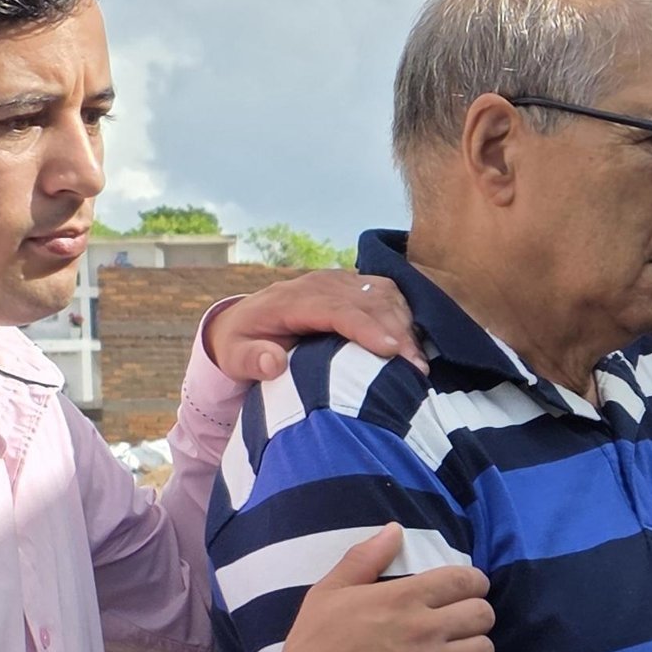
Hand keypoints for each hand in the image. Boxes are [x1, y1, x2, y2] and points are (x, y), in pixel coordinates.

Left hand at [200, 272, 423, 383]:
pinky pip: (387, 293)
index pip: (335, 308)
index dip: (366, 327)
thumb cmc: (242, 345)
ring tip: (418, 363)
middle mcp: (319, 284)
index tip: (391, 351)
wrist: (245, 323)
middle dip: (397, 332)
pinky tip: (414, 344)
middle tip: (417, 370)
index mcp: (290, 300)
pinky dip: (405, 315)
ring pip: (383, 293)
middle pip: (368, 299)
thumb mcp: (233, 357)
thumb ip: (251, 360)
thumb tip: (273, 362)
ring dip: (406, 324)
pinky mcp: (353, 287)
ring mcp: (338, 282)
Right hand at [280, 526, 498, 651]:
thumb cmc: (315, 644)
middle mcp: (426, 628)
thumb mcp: (329, 591)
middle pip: (483, 613)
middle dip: (476, 614)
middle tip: (460, 622)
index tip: (467, 589)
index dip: (474, 582)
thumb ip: (365, 557)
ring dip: (476, 648)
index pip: (465, 580)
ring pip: (485, 649)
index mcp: (404, 597)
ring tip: (460, 651)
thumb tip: (395, 529)